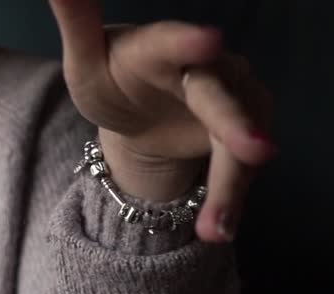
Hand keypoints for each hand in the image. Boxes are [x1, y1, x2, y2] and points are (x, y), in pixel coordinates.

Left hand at [48, 0, 274, 240]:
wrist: (140, 113)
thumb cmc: (111, 78)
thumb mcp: (85, 61)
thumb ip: (77, 22)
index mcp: (159, 46)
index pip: (174, 42)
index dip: (190, 42)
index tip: (209, 42)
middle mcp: (206, 67)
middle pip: (221, 98)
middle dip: (238, 126)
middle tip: (256, 152)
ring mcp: (232, 98)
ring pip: (238, 143)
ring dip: (231, 188)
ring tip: (214, 230)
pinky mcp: (244, 130)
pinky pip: (239, 169)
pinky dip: (229, 201)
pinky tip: (217, 231)